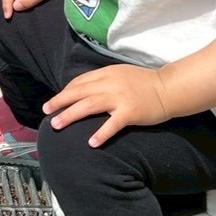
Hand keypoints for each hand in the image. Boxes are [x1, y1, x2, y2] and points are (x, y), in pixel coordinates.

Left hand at [44, 64, 168, 147]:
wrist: (169, 88)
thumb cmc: (145, 83)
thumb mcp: (121, 74)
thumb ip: (104, 80)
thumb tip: (85, 90)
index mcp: (107, 73)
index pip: (80, 81)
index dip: (65, 91)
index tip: (56, 101)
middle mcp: (110, 83)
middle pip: (78, 92)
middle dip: (59, 102)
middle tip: (46, 111)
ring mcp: (120, 98)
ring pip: (88, 105)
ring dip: (70, 115)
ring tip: (56, 125)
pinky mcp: (130, 112)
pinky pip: (112, 124)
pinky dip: (100, 133)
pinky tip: (91, 143)